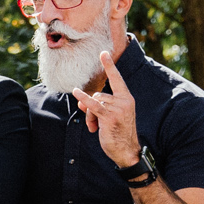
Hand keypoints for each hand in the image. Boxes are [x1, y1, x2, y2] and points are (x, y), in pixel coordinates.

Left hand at [70, 51, 141, 167]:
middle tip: (92, 121)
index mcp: (127, 98)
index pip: (117, 78)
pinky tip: (76, 93)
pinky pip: (93, 105)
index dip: (109, 65)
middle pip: (98, 94)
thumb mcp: (108, 116)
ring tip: (94, 127)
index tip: (104, 52)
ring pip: (94, 102)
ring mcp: (118, 108)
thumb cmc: (118, 133)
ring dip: (89, 115)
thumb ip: (97, 105)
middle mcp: (124, 101)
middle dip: (90, 106)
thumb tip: (81, 99)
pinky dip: (83, 100)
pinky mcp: (110, 116)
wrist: (126, 151)